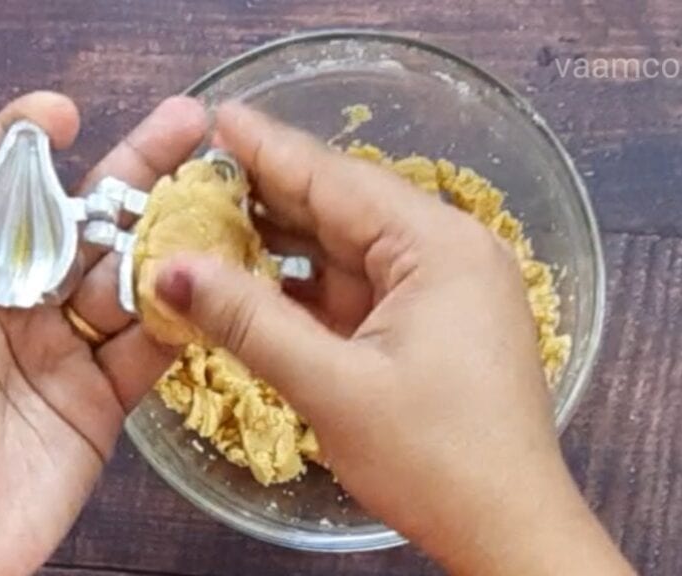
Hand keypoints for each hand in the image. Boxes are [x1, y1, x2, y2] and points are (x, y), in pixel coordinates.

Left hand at [0, 92, 205, 575]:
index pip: (0, 193)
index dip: (30, 145)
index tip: (64, 112)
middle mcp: (21, 302)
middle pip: (86, 222)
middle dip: (135, 170)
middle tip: (189, 125)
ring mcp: (68, 347)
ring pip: (129, 277)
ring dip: (171, 238)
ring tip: (218, 200)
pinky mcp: (105, 396)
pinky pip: (151, 346)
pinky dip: (182, 316)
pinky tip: (214, 282)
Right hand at [155, 104, 634, 574]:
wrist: (508, 529)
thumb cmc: (435, 459)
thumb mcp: (333, 387)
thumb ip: (250, 322)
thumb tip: (173, 270)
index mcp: (438, 247)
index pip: (338, 180)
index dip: (270, 149)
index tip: (216, 117)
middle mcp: (447, 253)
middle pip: (344, 208)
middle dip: (270, 194)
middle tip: (198, 171)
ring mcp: (443, 290)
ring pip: (349, 250)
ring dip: (285, 243)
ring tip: (211, 220)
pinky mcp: (433, 325)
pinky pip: (360, 289)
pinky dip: (309, 288)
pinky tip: (258, 280)